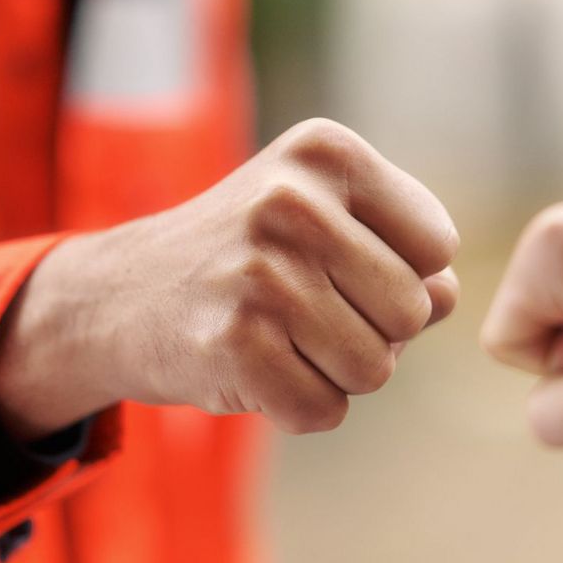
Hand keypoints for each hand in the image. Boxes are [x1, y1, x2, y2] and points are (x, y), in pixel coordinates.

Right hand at [0, 118, 460, 437]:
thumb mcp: (321, 220)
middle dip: (374, 332)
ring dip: (337, 374)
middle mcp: (293, 201)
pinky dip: (298, 407)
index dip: (401, 274)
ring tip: (279, 338)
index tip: (337, 266)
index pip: (436, 245)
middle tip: (304, 312)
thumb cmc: (245, 258)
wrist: (116, 297)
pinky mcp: (234, 344)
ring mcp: (261, 274)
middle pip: (413, 311)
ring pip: (376, 369)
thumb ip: (402, 252)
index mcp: (326, 152)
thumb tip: (446, 296)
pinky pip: (324, 410)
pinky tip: (254, 370)